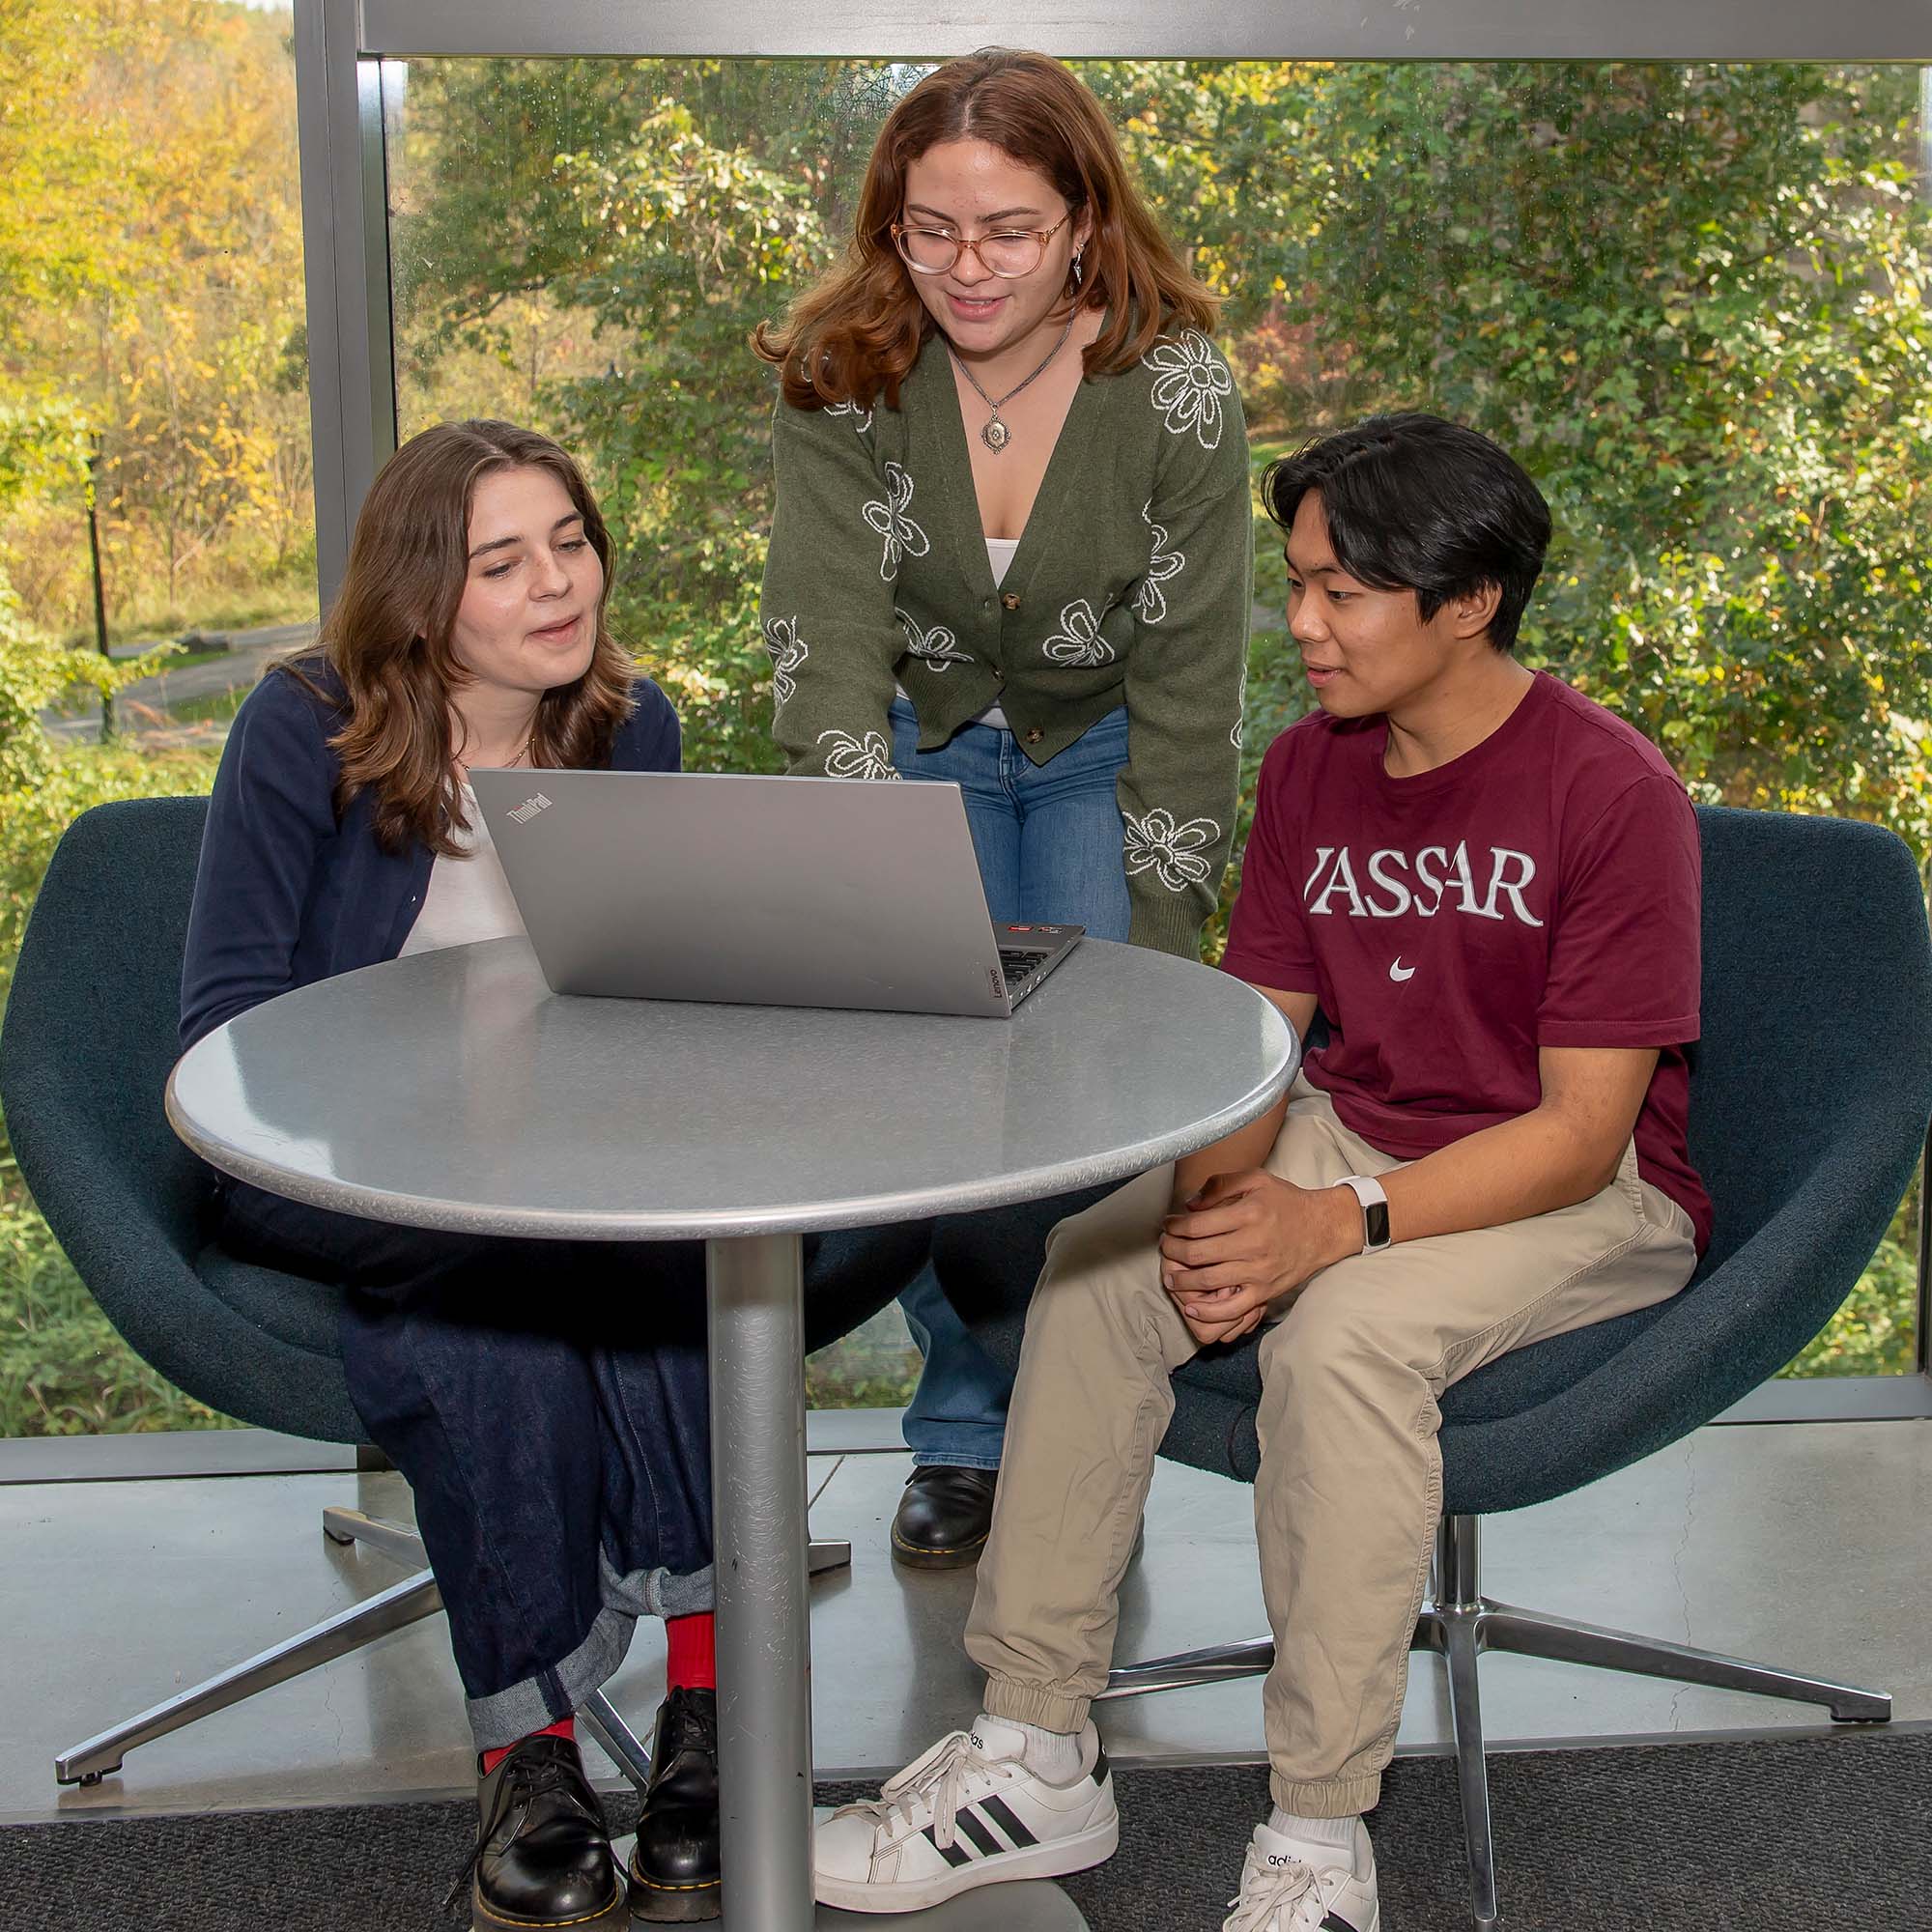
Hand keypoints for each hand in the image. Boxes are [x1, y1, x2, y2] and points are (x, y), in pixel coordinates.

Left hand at [1159, 1171, 1361, 1340]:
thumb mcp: (1256, 1179)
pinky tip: (1192, 1307)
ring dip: (1181, 1281)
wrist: (1323, 1228)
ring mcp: (1258, 1271)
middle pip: (1196, 1254)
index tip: (1168, 1225)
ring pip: (1207, 1281)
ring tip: (1170, 1275)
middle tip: (1165, 1248)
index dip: (1174, 1227)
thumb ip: (1220, 1185)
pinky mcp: (1265, 1291)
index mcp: (1247, 1214)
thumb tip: (1189, 1205)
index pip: (1196, 1225)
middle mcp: (1252, 1244)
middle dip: (1172, 1252)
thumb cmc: (1286, 1202)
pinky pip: (1231, 1308)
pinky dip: (1208, 1311)